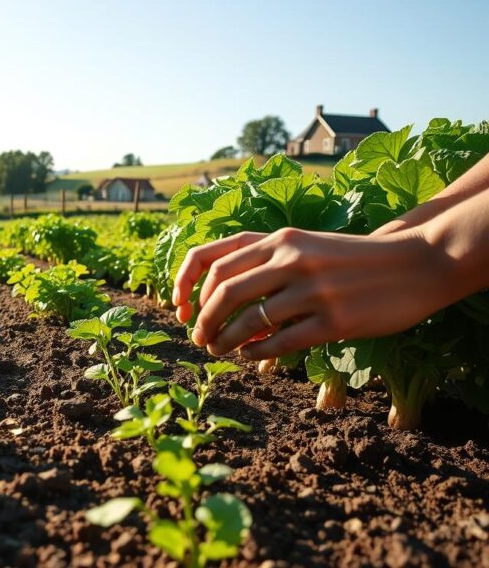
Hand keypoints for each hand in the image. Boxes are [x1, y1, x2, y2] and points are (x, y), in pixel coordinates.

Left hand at [170, 227, 452, 359]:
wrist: (414, 263)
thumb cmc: (349, 258)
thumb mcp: (303, 244)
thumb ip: (263, 261)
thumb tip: (215, 298)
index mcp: (279, 237)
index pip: (212, 259)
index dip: (186, 286)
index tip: (180, 308)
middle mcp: (291, 258)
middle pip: (224, 292)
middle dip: (203, 320)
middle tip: (200, 338)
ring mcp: (313, 289)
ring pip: (249, 320)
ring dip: (226, 341)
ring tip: (220, 350)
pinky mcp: (334, 320)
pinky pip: (281, 342)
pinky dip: (258, 353)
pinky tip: (252, 356)